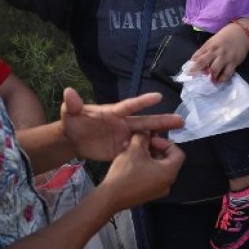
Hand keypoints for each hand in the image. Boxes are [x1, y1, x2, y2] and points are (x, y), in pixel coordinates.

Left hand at [59, 87, 183, 160]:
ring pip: (146, 137)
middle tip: (180, 120)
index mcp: (113, 112)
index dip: (143, 102)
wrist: (73, 140)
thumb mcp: (70, 112)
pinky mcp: (122, 150)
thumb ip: (72, 104)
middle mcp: (123, 124)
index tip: (158, 97)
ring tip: (178, 136)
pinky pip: (138, 151)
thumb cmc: (73, 122)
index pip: (130, 106)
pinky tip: (162, 156)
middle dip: (162, 121)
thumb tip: (68, 93)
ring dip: (160, 137)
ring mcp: (124, 137)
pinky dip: (149, 153)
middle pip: (145, 122)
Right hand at [97, 132, 183, 209]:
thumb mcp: (135, 150)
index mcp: (169, 172)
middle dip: (155, 148)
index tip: (151, 139)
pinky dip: (145, 167)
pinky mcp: (148, 194)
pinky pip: (151, 176)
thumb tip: (145, 132)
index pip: (177, 153)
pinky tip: (131, 162)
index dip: (165, 142)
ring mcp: (158, 191)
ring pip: (158, 168)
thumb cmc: (125, 174)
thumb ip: (142, 137)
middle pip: (168, 160)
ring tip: (134, 151)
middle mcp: (167, 183)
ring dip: (148, 157)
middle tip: (142, 143)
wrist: (110, 197)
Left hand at [189, 21, 248, 82]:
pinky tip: (219, 81)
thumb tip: (196, 61)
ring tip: (208, 82)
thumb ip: (205, 50)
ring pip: (214, 70)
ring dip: (209, 78)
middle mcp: (216, 51)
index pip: (197, 56)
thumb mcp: (212, 40)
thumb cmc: (225, 37)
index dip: (191, 65)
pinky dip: (222, 79)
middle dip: (197, 72)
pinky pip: (227, 74)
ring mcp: (225, 57)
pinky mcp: (234, 62)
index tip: (188, 73)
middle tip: (194, 80)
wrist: (242, 33)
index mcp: (209, 45)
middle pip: (203, 63)